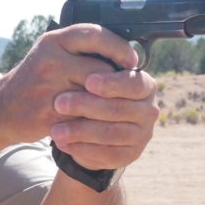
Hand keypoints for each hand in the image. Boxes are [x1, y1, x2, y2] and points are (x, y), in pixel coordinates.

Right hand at [0, 23, 150, 148]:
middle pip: (99, 70)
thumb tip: (127, 53)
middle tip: (126, 90)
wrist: (1, 109)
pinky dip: (93, 121)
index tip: (132, 60)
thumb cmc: (36, 80)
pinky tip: (97, 121)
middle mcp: (49, 61)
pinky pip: (83, 118)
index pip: (94, 35)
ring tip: (113, 106)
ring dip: (107, 103)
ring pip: (94, 96)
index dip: (118, 47)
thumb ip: (81, 50)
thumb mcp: (52, 54)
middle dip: (115, 82)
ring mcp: (48, 89)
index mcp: (53, 42)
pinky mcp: (49, 115)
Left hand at [47, 46, 157, 171]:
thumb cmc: (93, 93)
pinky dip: (83, 150)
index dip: (112, 83)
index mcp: (146, 86)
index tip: (88, 81)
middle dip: (86, 106)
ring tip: (55, 129)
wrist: (95, 127)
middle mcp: (149, 110)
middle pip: (118, 109)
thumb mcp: (96, 76)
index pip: (134, 83)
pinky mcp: (131, 155)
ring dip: (80, 131)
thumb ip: (97, 65)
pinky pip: (107, 155)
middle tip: (59, 103)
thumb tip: (88, 49)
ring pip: (110, 134)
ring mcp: (142, 135)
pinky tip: (64, 144)